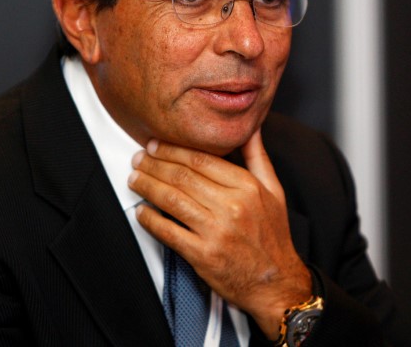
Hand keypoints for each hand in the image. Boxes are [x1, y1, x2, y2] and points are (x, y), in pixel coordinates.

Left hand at [128, 129, 311, 338]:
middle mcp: (232, 206)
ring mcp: (216, 231)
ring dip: (147, 186)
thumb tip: (250, 127)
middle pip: (182, 176)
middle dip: (154, 164)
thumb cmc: (273, 236)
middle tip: (139, 158)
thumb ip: (258, 156)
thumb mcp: (274, 191)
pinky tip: (141, 211)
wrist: (275, 283)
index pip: (201, 159)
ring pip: (172, 199)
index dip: (173, 149)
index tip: (157, 144)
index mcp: (247, 187)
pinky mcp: (203, 255)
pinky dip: (150, 220)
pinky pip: (168, 232)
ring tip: (134, 178)